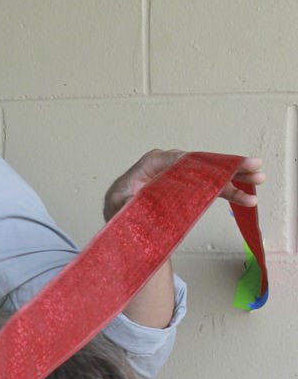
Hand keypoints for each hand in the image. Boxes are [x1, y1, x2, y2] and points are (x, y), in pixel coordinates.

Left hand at [103, 149, 264, 220]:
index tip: (222, 167)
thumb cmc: (119, 209)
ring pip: (211, 173)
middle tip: (254, 166)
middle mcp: (169, 164)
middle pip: (202, 162)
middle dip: (228, 165)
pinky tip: (248, 197)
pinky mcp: (188, 185)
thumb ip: (126, 202)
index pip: (180, 159)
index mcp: (151, 163)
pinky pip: (211, 186)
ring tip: (259, 180)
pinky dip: (228, 191)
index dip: (202, 163)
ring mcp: (181, 174)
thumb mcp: (118, 205)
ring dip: (235, 177)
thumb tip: (134, 199)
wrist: (124, 219)